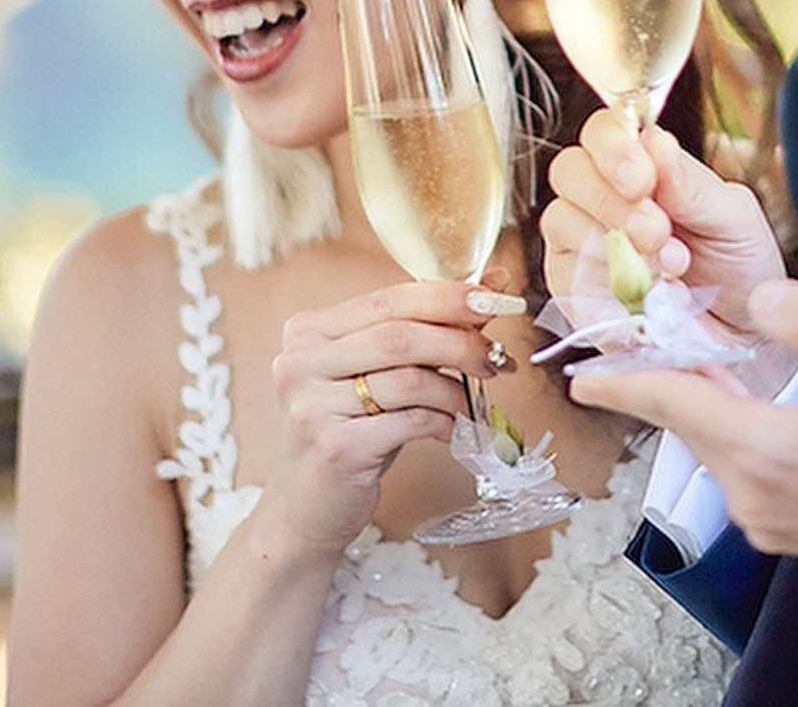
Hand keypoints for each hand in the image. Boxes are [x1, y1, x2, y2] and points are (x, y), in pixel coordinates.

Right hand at [260, 280, 513, 556]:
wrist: (303, 510)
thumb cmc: (348, 433)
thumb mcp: (376, 374)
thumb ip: (423, 331)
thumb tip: (491, 287)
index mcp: (308, 331)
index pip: (389, 299)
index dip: (448, 297)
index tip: (495, 301)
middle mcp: (300, 363)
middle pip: (400, 335)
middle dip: (461, 342)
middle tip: (497, 358)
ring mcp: (312, 407)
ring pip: (409, 379)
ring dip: (457, 389)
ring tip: (474, 402)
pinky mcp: (335, 448)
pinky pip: (412, 422)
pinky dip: (446, 423)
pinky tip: (457, 430)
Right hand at [542, 108, 786, 344]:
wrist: (742, 335)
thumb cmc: (738, 267)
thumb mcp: (733, 219)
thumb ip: (692, 185)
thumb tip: (656, 142)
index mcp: (643, 165)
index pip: (603, 132)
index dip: (614, 149)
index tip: (644, 180)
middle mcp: (604, 197)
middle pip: (570, 171)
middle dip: (612, 201)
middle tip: (658, 231)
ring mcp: (582, 242)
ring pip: (562, 221)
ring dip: (616, 245)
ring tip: (671, 269)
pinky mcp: (574, 289)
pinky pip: (566, 275)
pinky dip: (608, 285)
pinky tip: (649, 296)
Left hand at [572, 279, 797, 594]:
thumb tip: (759, 299)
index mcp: (767, 451)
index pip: (671, 405)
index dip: (622, 381)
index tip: (579, 374)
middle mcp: (757, 496)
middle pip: (691, 424)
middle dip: (671, 379)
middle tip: (656, 332)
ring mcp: (774, 521)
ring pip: (719, 447)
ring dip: (709, 405)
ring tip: (708, 360)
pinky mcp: (795, 531)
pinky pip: (746, 472)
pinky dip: (738, 434)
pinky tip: (758, 405)